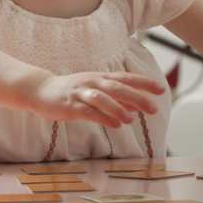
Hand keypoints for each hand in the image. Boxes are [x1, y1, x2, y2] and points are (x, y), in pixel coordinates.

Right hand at [26, 71, 164, 128]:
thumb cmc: (71, 92)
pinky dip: (103, 117)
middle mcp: (93, 82)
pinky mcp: (70, 105)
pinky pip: (88, 111)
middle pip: (118, 87)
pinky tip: (115, 124)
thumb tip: (138, 106)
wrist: (40, 90)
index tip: (162, 89)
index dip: (144, 83)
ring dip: (118, 107)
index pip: (126, 78)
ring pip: (102, 97)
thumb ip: (117, 99)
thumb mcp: (96, 92)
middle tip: (154, 108)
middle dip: (137, 97)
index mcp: (100, 78)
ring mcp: (81, 93)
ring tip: (131, 119)